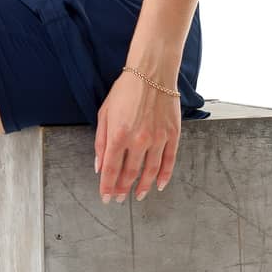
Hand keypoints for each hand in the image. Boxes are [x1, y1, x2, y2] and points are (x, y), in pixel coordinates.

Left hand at [94, 69, 180, 202]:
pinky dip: (164, 176)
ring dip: (143, 187)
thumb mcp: (105, 113)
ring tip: (137, 196)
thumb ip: (101, 141)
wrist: (151, 73)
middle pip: (130, 173)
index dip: (108, 187)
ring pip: (150, 172)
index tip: (106, 198)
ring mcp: (158, 139)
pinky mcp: (172, 135)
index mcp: (119, 135)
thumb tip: (99, 165)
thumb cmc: (125, 91)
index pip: (111, 170)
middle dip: (123, 189)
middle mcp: (139, 140)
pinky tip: (159, 185)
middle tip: (119, 198)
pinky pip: (169, 162)